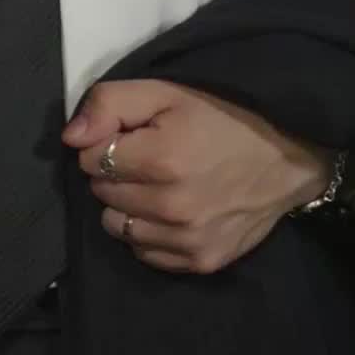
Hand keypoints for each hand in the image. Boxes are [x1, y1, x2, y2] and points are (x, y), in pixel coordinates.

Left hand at [61, 79, 333, 274]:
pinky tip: (169, 211)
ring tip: (157, 185)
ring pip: (117, 227)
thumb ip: (110, 105)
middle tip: (148, 159)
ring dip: (126, 206)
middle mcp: (172, 207)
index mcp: (161, 159)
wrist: (284, 159)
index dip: (105, 143)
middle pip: (102, 193)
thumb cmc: (220, 119)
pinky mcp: (200, 262)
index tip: (131, 137)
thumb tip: (70, 138)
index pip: (89, 159)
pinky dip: (147, 233)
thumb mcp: (165, 93)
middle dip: (115, 173)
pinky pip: (144, 253)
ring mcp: (187, 240)